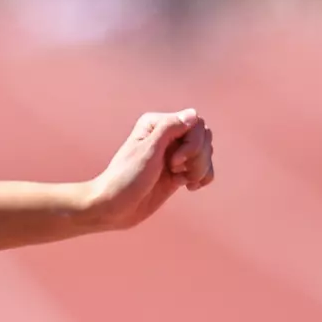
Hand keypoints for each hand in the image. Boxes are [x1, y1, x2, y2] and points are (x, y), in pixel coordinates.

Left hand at [84, 108, 214, 230]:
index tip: (174, 162)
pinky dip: (203, 177)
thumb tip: (193, 114)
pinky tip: (190, 186)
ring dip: (200, 168)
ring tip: (184, 181)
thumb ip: (169, 128)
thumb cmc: (126, 177)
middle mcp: (168, 135)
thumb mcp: (148, 150)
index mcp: (157, 124)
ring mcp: (175, 154)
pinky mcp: (179, 172)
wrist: (115, 207)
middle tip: (176, 170)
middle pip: (204, 137)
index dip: (192, 143)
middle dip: (198, 157)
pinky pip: (205, 168)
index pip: (195, 123)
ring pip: (206, 153)